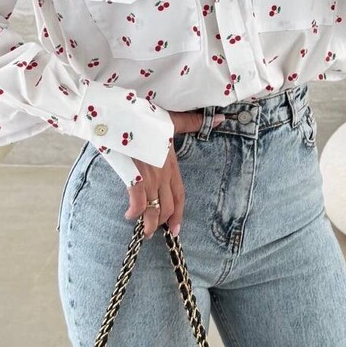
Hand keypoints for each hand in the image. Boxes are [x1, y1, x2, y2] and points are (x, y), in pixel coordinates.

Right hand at [125, 108, 224, 237]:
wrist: (124, 115)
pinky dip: (134, 212)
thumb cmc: (145, 117)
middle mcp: (162, 173)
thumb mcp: (171, 120)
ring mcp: (149, 176)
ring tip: (144, 231)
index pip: (179, 193)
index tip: (176, 228)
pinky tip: (129, 215)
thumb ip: (192, 123)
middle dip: (162, 221)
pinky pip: (137, 202)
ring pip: (154, 208)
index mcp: (171, 163)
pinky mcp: (134, 176)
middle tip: (155, 231)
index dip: (178, 212)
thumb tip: (221, 119)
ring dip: (149, 223)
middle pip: (167, 205)